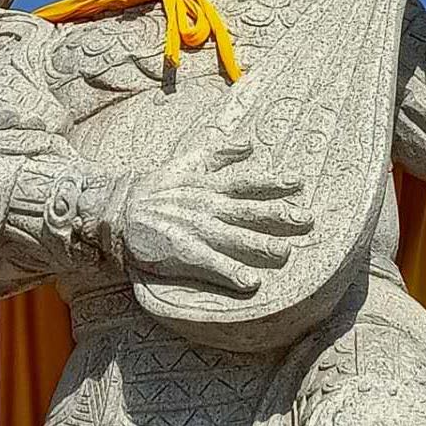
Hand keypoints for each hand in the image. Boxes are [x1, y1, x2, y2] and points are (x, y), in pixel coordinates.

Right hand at [112, 146, 311, 295]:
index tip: (298, 183)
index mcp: (207, 186)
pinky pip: (209, 263)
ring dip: (261, 245)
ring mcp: (195, 229)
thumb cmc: (155, 188)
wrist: (117, 210)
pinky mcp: (182, 251)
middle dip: (278, 215)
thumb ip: (219, 153)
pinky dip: (230, 272)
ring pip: (234, 237)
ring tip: (286, 253)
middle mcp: (206, 206)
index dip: (272, 183)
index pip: (245, 183)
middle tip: (307, 220)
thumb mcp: (186, 162)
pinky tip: (250, 282)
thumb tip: (248, 143)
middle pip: (248, 211)